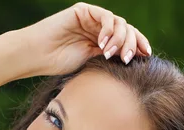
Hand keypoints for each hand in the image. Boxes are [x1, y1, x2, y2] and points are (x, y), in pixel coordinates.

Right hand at [15, 2, 150, 76]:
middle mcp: (98, 27)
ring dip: (120, 39)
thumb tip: (134, 59)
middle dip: (131, 44)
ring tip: (111, 54)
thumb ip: (110, 57)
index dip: (139, 45)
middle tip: (127, 59)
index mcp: (100, 41)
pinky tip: (104, 44)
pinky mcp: (84, 11)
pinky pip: (105, 17)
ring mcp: (91, 18)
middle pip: (126, 30)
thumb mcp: (91, 63)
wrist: (36, 56)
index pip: (126, 39)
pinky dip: (109, 30)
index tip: (147, 57)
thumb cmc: (57, 64)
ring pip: (118, 23)